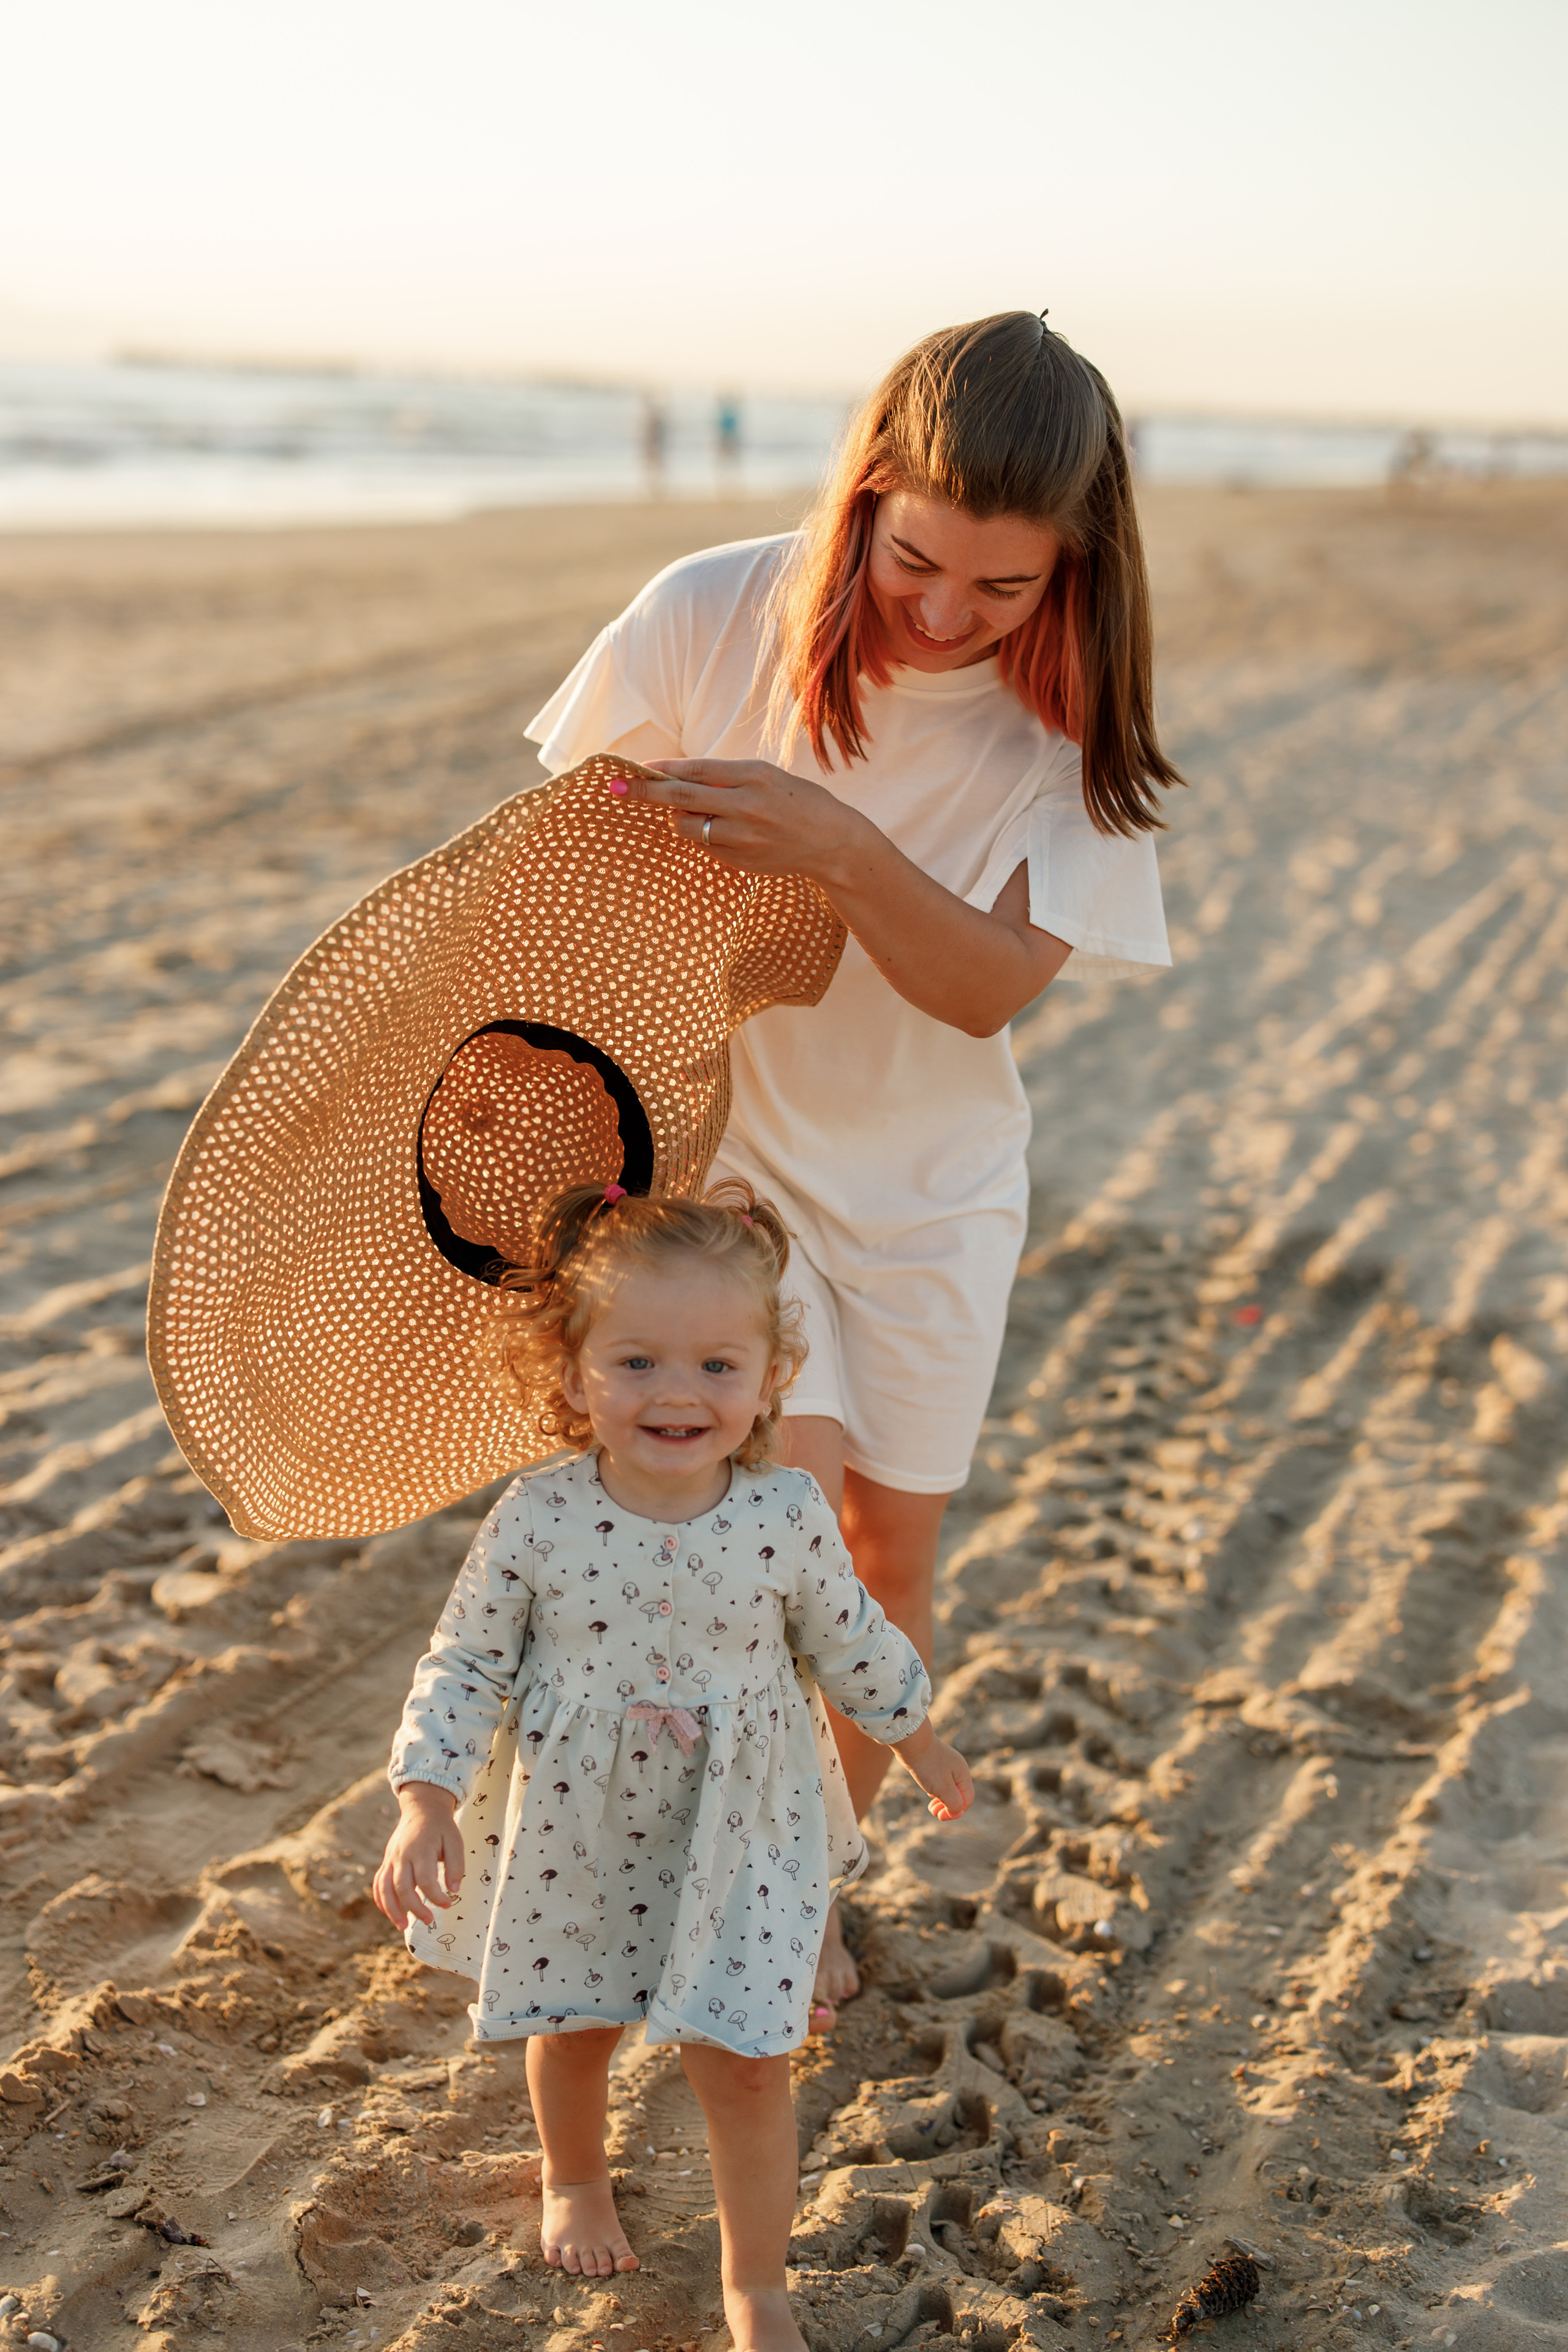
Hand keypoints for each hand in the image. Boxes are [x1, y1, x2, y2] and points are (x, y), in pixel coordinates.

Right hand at [373, 1782, 463, 1929]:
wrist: (422, 1808)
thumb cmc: (441, 1828)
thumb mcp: (455, 1841)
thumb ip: (456, 1865)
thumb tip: (454, 1890)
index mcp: (420, 1849)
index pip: (425, 1879)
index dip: (436, 1896)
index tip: (448, 1904)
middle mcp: (402, 1855)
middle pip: (402, 1887)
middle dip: (414, 1908)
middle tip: (429, 1920)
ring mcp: (391, 1858)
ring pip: (384, 1888)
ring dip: (392, 1910)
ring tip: (403, 1926)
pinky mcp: (386, 1861)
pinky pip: (378, 1883)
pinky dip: (381, 1900)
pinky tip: (391, 1913)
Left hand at [611, 757, 866, 884]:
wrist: (832, 842)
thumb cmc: (798, 801)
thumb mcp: (767, 776)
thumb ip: (727, 777)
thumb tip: (680, 777)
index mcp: (753, 776)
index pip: (696, 770)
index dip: (664, 769)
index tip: (639, 767)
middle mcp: (745, 806)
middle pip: (681, 798)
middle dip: (644, 792)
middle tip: (616, 788)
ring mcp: (742, 837)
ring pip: (688, 826)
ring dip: (680, 818)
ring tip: (702, 812)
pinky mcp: (740, 861)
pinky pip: (706, 846)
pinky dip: (705, 836)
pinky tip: (725, 832)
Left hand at [891, 1720, 973, 1822]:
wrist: (911, 1742)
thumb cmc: (928, 1765)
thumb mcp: (943, 1788)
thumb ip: (954, 1802)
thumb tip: (957, 1812)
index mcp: (963, 1774)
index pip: (967, 1799)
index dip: (957, 1812)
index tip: (942, 1817)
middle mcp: (957, 1769)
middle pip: (958, 1795)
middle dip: (948, 1808)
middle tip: (935, 1814)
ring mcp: (946, 1766)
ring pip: (948, 1789)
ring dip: (941, 1801)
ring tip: (931, 1808)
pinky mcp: (935, 1764)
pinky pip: (939, 1782)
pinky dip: (936, 1791)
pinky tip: (929, 1793)